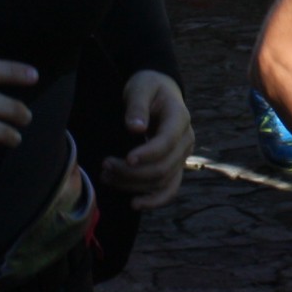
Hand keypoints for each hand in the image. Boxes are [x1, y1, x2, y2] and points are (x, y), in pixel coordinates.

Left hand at [99, 69, 190, 208]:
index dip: (146, 154)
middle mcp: (186, 140)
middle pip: (163, 167)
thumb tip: (136, 128)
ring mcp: (182, 156)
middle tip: (105, 165)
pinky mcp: (175, 166)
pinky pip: (169, 189)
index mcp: (180, 118)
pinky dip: (154, 200)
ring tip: (107, 176)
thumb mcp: (140, 87)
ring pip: (162, 181)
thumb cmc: (148, 87)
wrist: (159, 92)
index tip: (124, 159)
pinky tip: (135, 204)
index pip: (166, 143)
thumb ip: (137, 105)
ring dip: (134, 185)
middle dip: (132, 172)